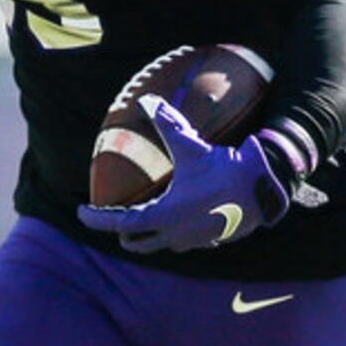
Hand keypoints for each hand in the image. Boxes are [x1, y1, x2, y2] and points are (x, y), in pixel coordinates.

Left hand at [77, 100, 292, 253]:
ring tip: (148, 218)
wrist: (264, 188)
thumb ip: (167, 125)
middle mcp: (176, 235)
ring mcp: (195, 242)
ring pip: (163, 245)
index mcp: (164, 216)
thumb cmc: (224, 169)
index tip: (81, 213)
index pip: (119, 223)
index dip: (96, 219)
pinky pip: (186, 241)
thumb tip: (148, 101)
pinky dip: (177, 232)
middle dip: (124, 234)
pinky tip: (182, 218)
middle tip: (116, 220)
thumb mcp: (191, 147)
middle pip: (137, 244)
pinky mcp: (213, 241)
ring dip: (152, 234)